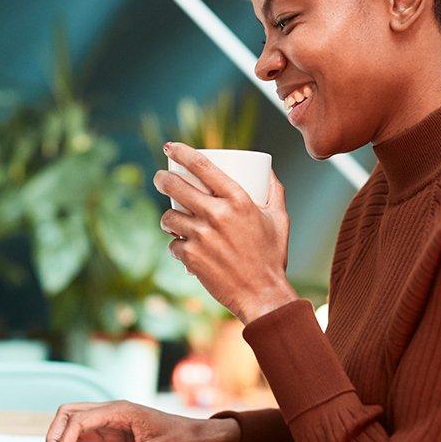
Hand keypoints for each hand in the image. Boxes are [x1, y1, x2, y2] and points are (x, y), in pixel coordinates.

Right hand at [43, 400, 239, 441]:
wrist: (198, 437)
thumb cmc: (180, 441)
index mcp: (120, 410)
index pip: (79, 419)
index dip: (62, 441)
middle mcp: (112, 411)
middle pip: (69, 414)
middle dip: (54, 435)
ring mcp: (111, 419)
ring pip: (73, 421)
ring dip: (60, 439)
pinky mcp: (113, 430)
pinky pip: (84, 432)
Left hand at [154, 143, 296, 323]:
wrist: (263, 294)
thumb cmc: (272, 256)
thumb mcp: (279, 218)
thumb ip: (275, 191)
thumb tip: (267, 169)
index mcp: (238, 199)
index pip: (201, 165)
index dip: (181, 152)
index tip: (170, 147)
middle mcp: (217, 214)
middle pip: (175, 186)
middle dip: (162, 179)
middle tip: (161, 179)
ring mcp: (201, 236)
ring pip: (169, 217)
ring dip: (168, 218)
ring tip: (173, 221)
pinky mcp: (191, 257)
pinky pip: (173, 244)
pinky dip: (177, 246)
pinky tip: (183, 249)